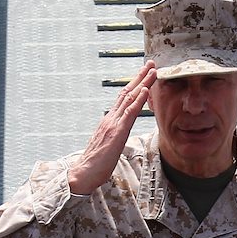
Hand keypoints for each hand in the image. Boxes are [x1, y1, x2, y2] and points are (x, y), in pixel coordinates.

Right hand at [67, 62, 154, 193]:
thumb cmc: (96, 163)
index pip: (124, 98)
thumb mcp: (109, 145)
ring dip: (143, 83)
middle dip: (140, 77)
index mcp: (110, 121)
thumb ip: (115, 134)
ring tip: (152, 71)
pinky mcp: (117, 132)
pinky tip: (145, 90)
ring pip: (130, 98)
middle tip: (151, 64)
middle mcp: (111, 118)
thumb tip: (121, 131)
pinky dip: (138, 100)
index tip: (144, 74)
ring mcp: (113, 123)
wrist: (84, 173)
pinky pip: (129, 113)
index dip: (135, 85)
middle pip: (127, 92)